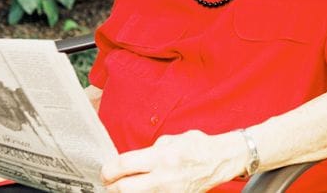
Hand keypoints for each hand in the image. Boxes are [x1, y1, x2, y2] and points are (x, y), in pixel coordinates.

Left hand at [101, 129, 248, 192]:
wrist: (219, 161)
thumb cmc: (197, 146)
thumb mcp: (171, 140)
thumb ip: (149, 150)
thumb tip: (130, 161)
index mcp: (162, 157)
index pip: (124, 165)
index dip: (109, 169)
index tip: (106, 171)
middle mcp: (164, 177)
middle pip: (124, 188)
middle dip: (112, 185)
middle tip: (110, 181)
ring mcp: (169, 192)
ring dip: (127, 191)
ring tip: (127, 184)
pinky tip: (143, 188)